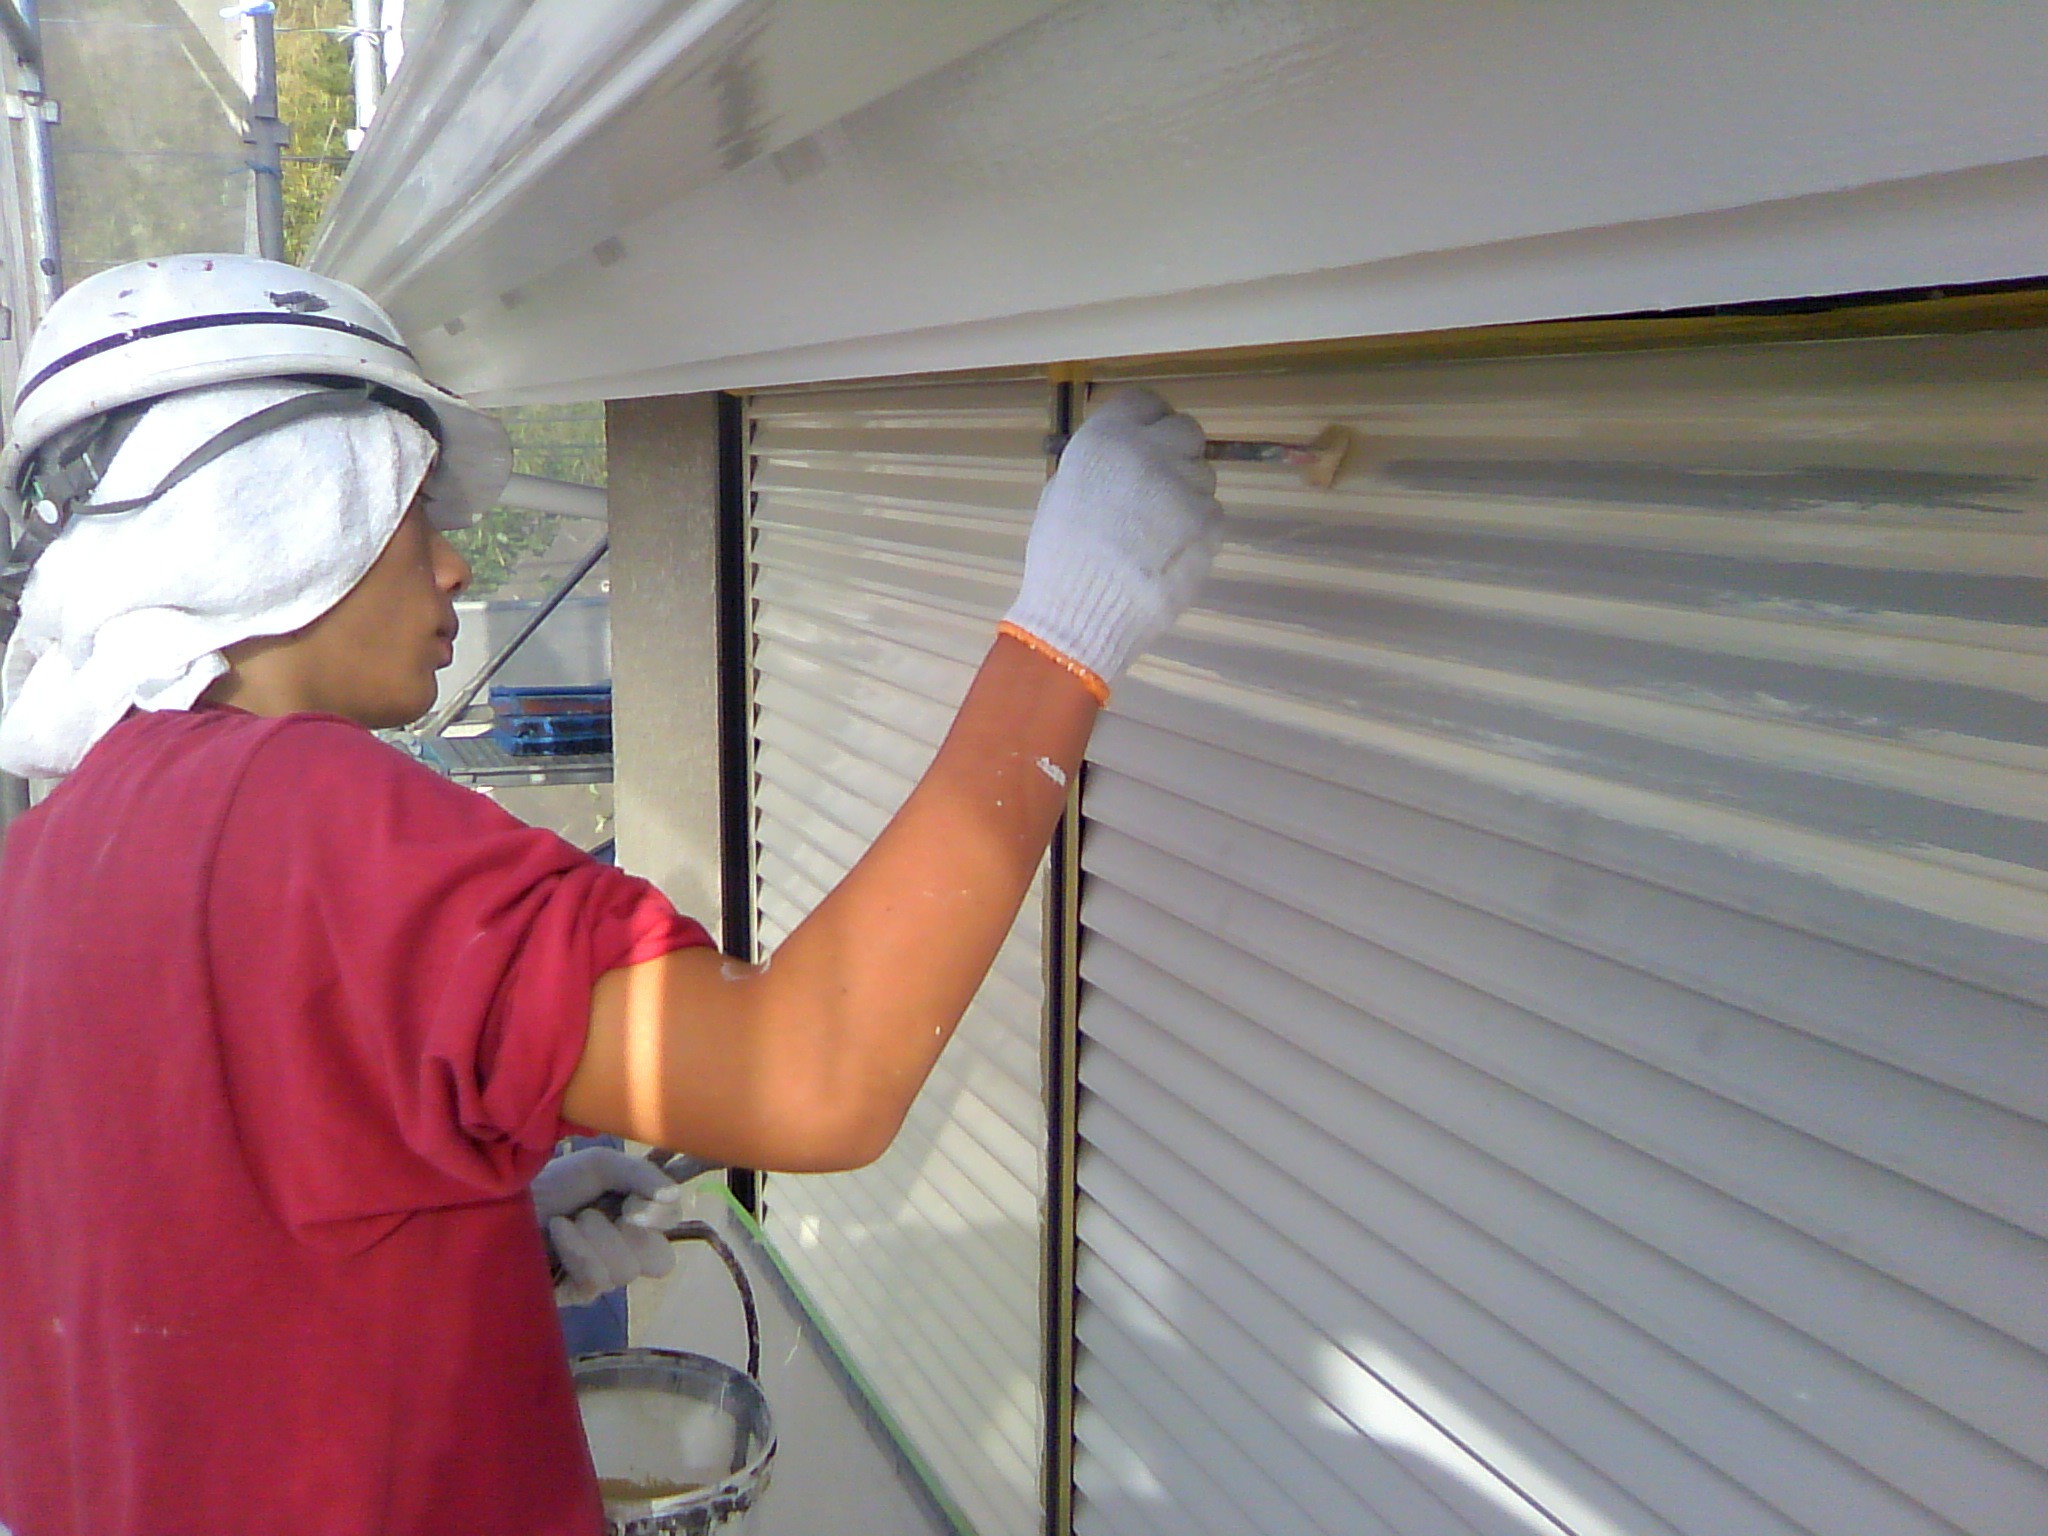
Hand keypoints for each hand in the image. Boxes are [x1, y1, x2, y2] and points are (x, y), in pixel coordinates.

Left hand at [532, 1146, 683, 1305]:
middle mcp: (624, 1248)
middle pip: (659, 1260)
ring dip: (594, 1238)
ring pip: (626, 1271)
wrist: (505, 1202)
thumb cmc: (554, 1182)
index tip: (633, 1204)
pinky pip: (596, 1282)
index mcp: (636, 1216)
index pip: (673, 1228)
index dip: (660, 1217)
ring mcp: (601, 1274)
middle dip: (629, 1233)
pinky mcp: (577, 1294)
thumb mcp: (600, 1165)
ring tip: (567, 1222)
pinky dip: (577, 1252)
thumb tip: (675, 1195)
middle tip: (596, 1213)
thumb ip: (641, 1174)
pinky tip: (558, 1235)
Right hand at [1003, 386, 1224, 691]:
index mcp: (1108, 438)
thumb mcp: (1063, 492)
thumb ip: (1100, 466)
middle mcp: (1154, 452)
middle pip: (1184, 430)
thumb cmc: (1060, 556)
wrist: (1084, 612)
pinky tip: (1169, 551)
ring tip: (1157, 530)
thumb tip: (1121, 464)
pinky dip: (1195, 528)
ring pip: (1202, 475)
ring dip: (1186, 492)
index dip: (1144, 422)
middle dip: (1174, 452)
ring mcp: (1189, 488)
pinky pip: (1211, 514)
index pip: (1144, 402)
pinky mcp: (1211, 524)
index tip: (1142, 441)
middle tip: (1155, 485)